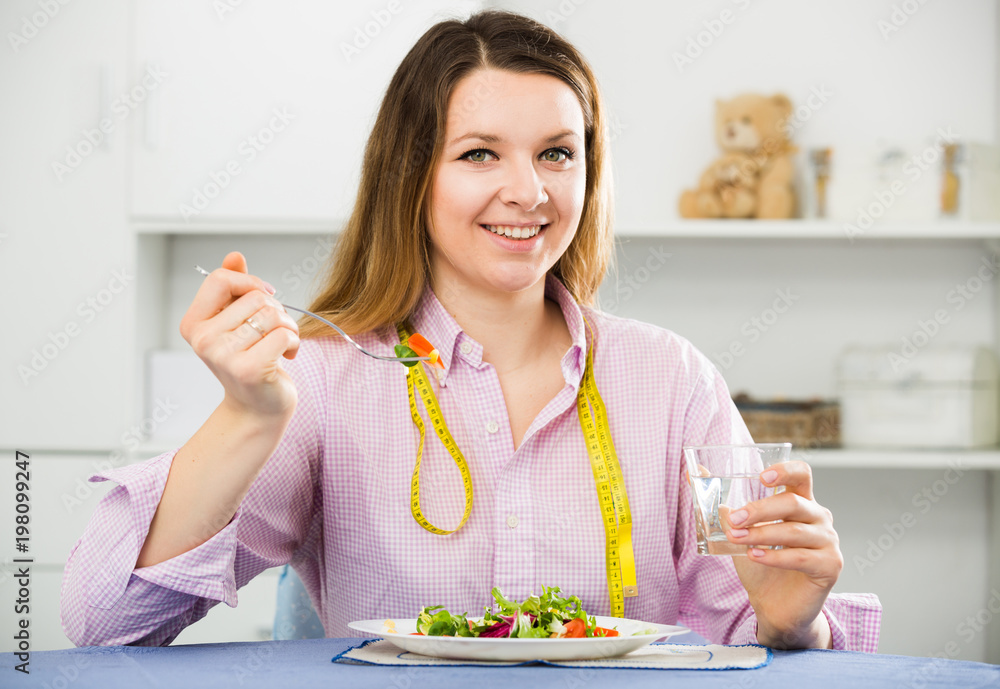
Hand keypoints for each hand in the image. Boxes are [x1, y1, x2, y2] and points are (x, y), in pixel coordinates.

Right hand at [180, 251, 300, 419]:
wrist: (257, 408)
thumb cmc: (250, 360)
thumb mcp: (237, 322)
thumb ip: (235, 288)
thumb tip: (235, 256)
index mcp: (194, 324)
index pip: (220, 279)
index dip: (250, 283)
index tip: (265, 297)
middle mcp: (203, 340)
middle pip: (254, 296)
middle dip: (276, 310)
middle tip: (275, 332)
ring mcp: (223, 355)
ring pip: (272, 314)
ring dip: (288, 327)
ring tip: (282, 344)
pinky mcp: (249, 369)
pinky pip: (284, 334)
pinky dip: (294, 343)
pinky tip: (287, 356)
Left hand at [722, 460, 843, 648]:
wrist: (775, 606)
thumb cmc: (761, 564)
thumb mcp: (739, 532)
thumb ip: (722, 506)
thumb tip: (692, 475)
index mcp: (801, 502)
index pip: (802, 474)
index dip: (785, 471)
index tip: (761, 478)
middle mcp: (819, 517)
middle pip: (793, 502)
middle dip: (760, 509)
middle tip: (734, 519)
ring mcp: (828, 541)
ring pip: (794, 531)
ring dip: (761, 534)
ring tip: (737, 539)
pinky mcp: (831, 566)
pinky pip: (801, 557)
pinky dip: (775, 556)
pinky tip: (755, 556)